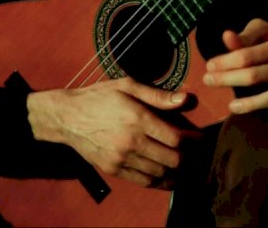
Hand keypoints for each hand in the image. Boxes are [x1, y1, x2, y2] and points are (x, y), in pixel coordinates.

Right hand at [27, 77, 194, 188]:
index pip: (175, 138)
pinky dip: (159, 181)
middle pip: (171, 159)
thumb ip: (158, 95)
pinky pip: (143, 181)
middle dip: (188, 157)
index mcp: (137, 118)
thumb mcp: (128, 85)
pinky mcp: (113, 170)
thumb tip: (186, 99)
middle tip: (194, 151)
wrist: (67, 116)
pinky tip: (167, 176)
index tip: (199, 137)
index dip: (193, 140)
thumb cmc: (100, 96)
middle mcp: (131, 142)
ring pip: (159, 173)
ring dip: (176, 171)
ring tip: (185, 163)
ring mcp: (121, 159)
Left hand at [202, 18, 267, 116]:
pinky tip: (264, 109)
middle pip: (256, 76)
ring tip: (231, 106)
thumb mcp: (264, 32)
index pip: (249, 55)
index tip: (209, 66)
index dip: (226, 61)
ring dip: (252, 103)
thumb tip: (226, 36)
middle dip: (229, 79)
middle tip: (207, 81)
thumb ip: (245, 35)